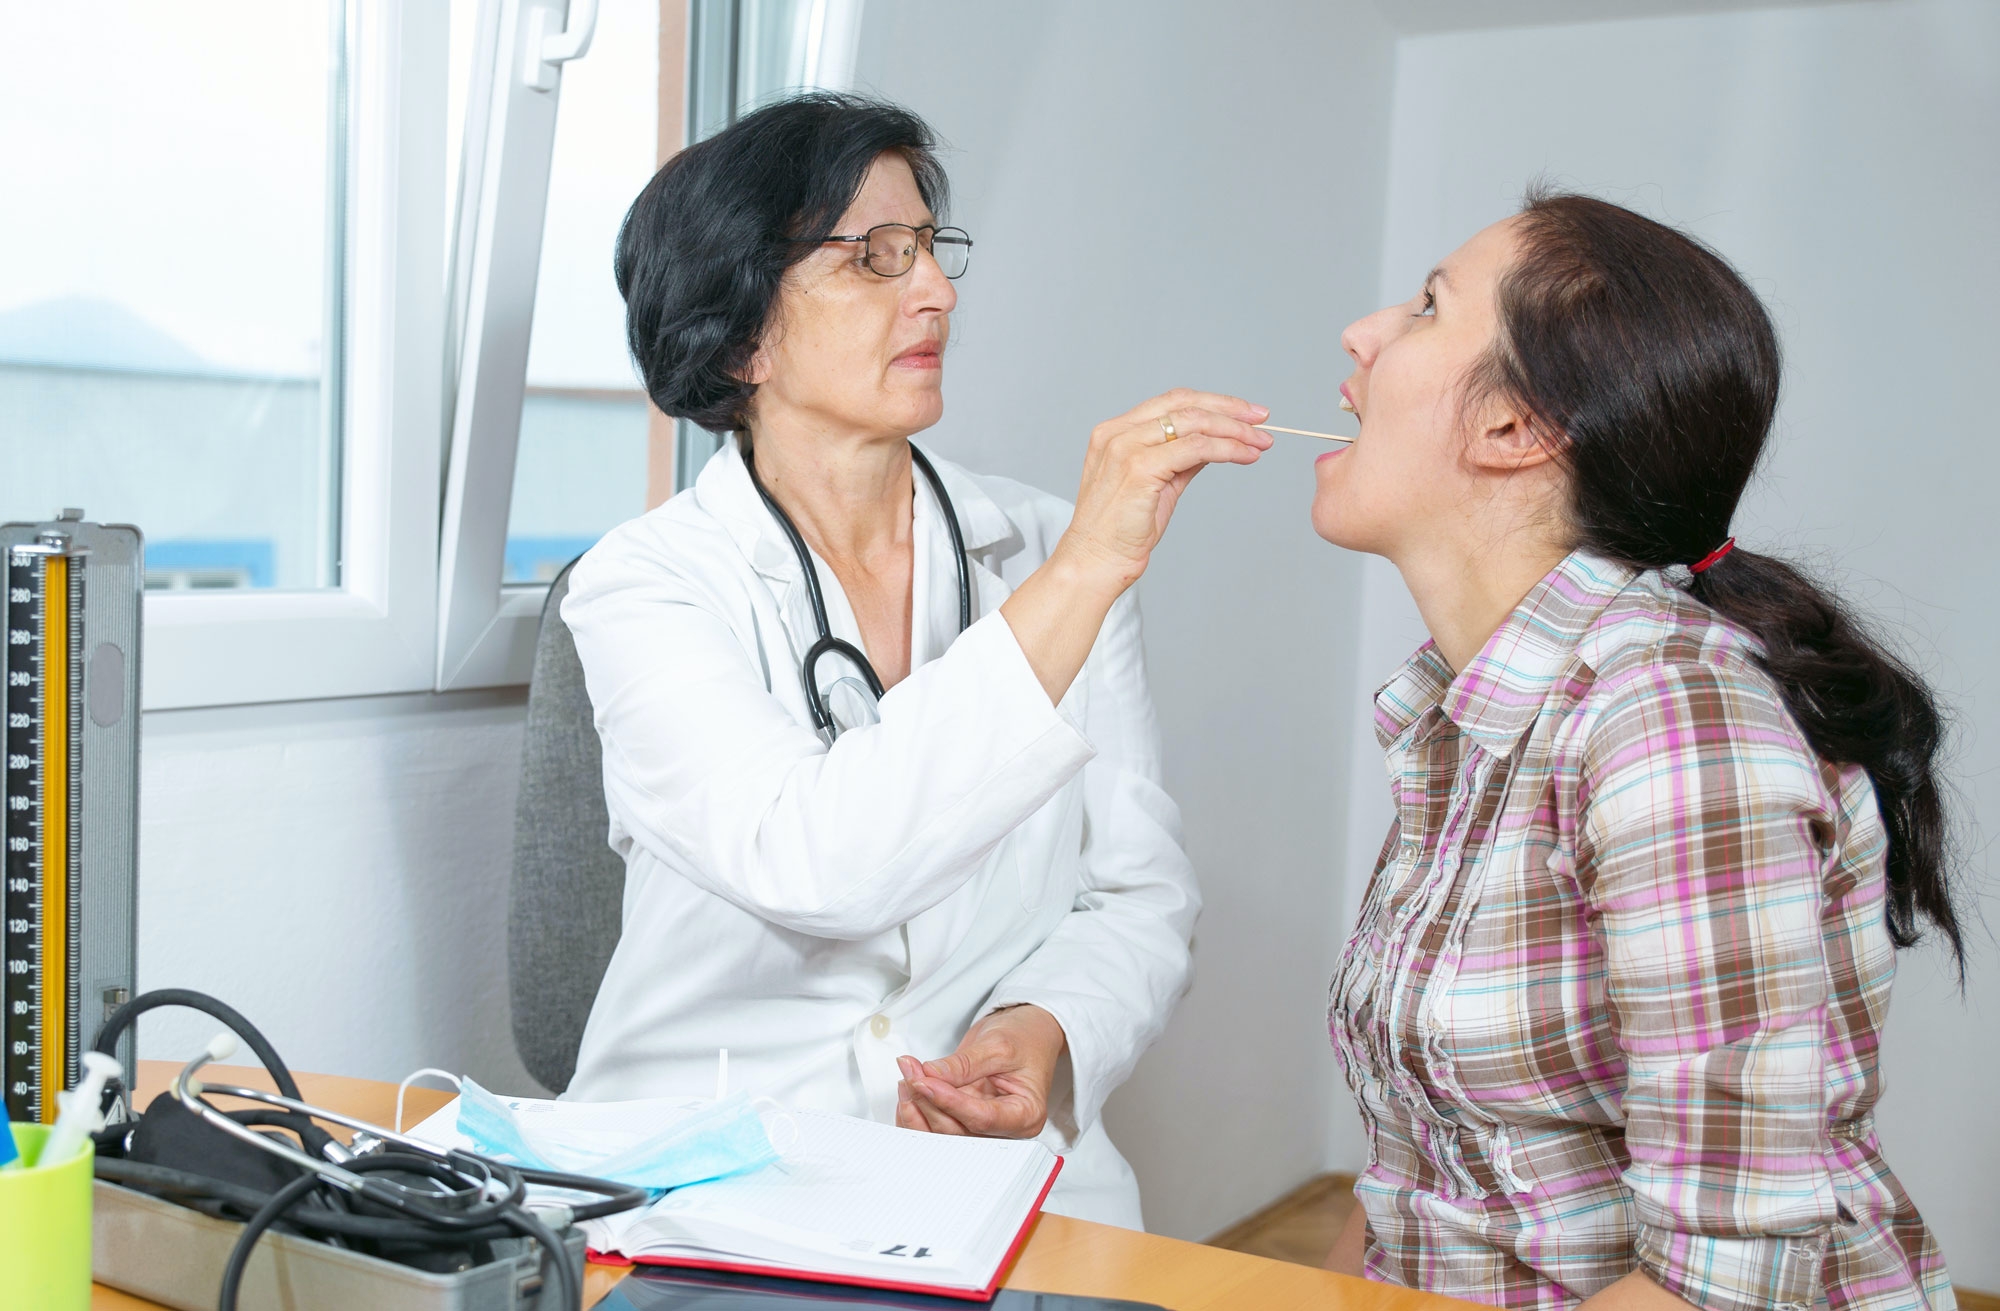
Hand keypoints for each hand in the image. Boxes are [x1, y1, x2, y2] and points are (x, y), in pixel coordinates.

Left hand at [894, 1005, 1066, 1138]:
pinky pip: (936, 1126)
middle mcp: (1003, 1128)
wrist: (1025, 1033)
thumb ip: (964, 1064)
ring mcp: (981, 1127)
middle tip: (911, 1071)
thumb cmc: (1025, 1039)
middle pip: (958, 1130)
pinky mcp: (963, 1119)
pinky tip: (909, 1089)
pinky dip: (917, 1111)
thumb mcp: (998, 1045)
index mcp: (1025, 1115)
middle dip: (929, 1101)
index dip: (951, 1103)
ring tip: (908, 1075)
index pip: (983, 1119)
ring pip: (942, 1132)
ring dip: (918, 1106)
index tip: (926, 1083)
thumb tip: (932, 1075)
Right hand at [1055, 388, 1270, 592]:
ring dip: (1234, 430)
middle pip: (1184, 404)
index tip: (1245, 413)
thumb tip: (1214, 443)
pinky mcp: (1139, 467)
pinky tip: (1245, 455)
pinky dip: (1227, 449)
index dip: (1213, 402)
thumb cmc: (1121, 531)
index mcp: (1115, 431)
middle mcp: (1118, 433)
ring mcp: (1126, 447)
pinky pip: (1195, 448)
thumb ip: (1180, 459)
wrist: (1096, 561)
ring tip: (1260, 441)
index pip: (1172, 402)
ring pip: (1193, 423)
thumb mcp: (1156, 483)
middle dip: (1229, 409)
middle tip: (1262, 420)